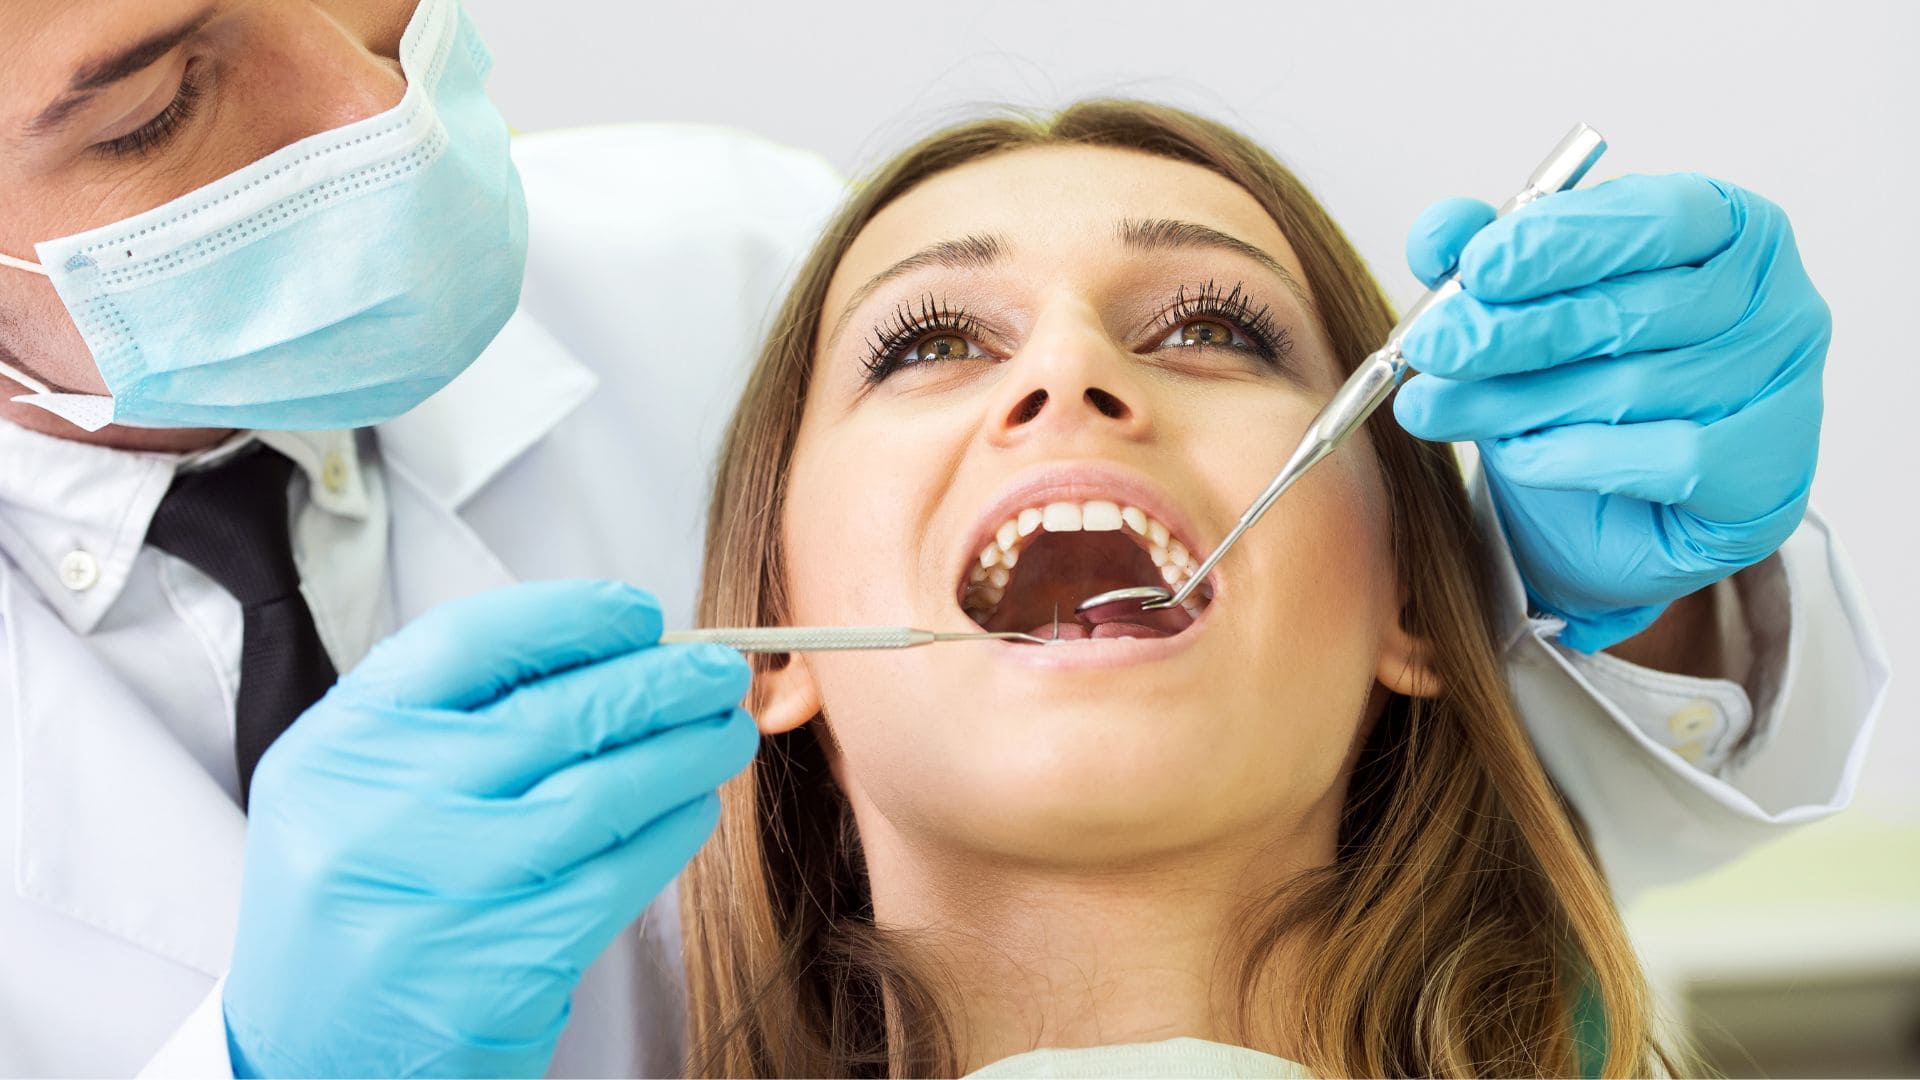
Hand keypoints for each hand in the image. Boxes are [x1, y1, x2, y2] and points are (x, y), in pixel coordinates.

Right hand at [222, 581, 756, 1077]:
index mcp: (340, 745)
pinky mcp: (502, 968)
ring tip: (727, 733)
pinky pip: (617, 876)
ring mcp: (442, 894)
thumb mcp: (362, 786)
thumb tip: (617, 651)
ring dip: (687, 753)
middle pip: (557, 713)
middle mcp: (380, 812)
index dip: (572, 616)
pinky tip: (693, 809)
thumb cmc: (362, 896)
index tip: (641, 613)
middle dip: (661, 682)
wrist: (312, 1054)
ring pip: (605, 793)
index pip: (469, 642)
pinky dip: (672, 832)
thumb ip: (457, 717)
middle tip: (720, 671)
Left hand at [1392, 173, 1827, 651]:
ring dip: (1515, 399)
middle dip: (1512, 330)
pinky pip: (1661, 458)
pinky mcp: (1767, 476)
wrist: (1630, 510)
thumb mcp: (1535, 303)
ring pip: (1629, 389)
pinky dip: (1573, 456)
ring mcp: (1782, 392)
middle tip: (1429, 346)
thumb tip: (1438, 235)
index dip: (1560, 241)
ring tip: (1434, 406)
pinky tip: (1515, 453)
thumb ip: (1489, 258)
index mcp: (1731, 231)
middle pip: (1630, 311)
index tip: (1476, 267)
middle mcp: (1775, 304)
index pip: (1654, 219)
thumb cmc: (1591, 380)